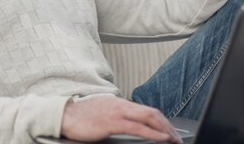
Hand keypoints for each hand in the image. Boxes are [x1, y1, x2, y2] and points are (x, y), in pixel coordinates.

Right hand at [61, 97, 181, 142]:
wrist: (65, 115)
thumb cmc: (82, 117)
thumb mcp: (104, 114)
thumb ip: (118, 116)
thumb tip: (130, 125)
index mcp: (120, 103)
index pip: (147, 110)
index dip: (162, 121)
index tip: (170, 131)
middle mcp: (122, 105)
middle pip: (152, 113)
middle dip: (168, 126)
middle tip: (177, 138)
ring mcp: (118, 112)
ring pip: (149, 118)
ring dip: (165, 129)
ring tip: (173, 139)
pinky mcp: (112, 122)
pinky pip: (138, 128)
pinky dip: (153, 133)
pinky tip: (161, 138)